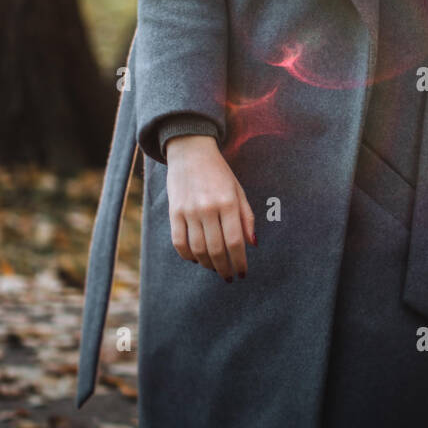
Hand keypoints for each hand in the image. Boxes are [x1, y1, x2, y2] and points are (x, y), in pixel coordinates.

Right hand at [165, 134, 256, 280]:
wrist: (191, 151)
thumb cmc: (219, 172)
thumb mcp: (238, 190)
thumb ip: (246, 217)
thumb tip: (252, 244)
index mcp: (228, 202)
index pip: (235, 241)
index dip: (239, 262)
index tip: (242, 273)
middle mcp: (208, 208)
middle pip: (216, 249)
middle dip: (224, 268)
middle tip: (229, 276)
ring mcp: (189, 211)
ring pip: (198, 250)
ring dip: (207, 264)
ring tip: (215, 267)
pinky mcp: (174, 212)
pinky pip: (179, 243)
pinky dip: (188, 256)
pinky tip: (196, 258)